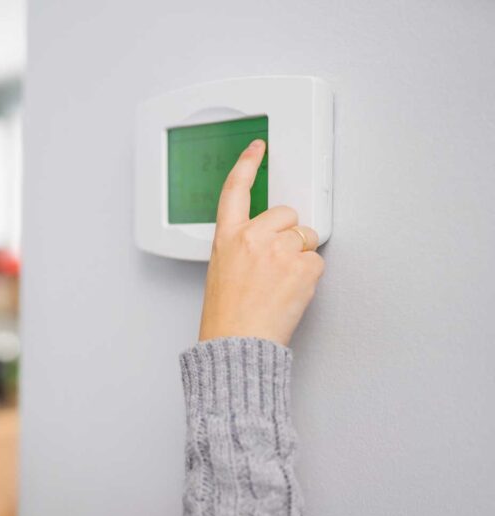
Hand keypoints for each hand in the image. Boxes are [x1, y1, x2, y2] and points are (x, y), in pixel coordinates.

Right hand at [197, 139, 324, 347]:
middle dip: (288, 234)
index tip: (258, 149)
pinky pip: (316, 261)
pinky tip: (290, 292)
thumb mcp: (222, 271)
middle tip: (276, 264)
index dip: (247, 164)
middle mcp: (252, 237)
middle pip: (286, 214)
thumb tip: (269, 238)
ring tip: (280, 284)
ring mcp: (279, 251)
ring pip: (305, 238)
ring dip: (299, 257)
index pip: (235, 190)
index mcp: (227, 237)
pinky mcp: (302, 267)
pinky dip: (309, 276)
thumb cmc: (227, 316)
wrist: (238, 343)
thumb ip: (243, 246)